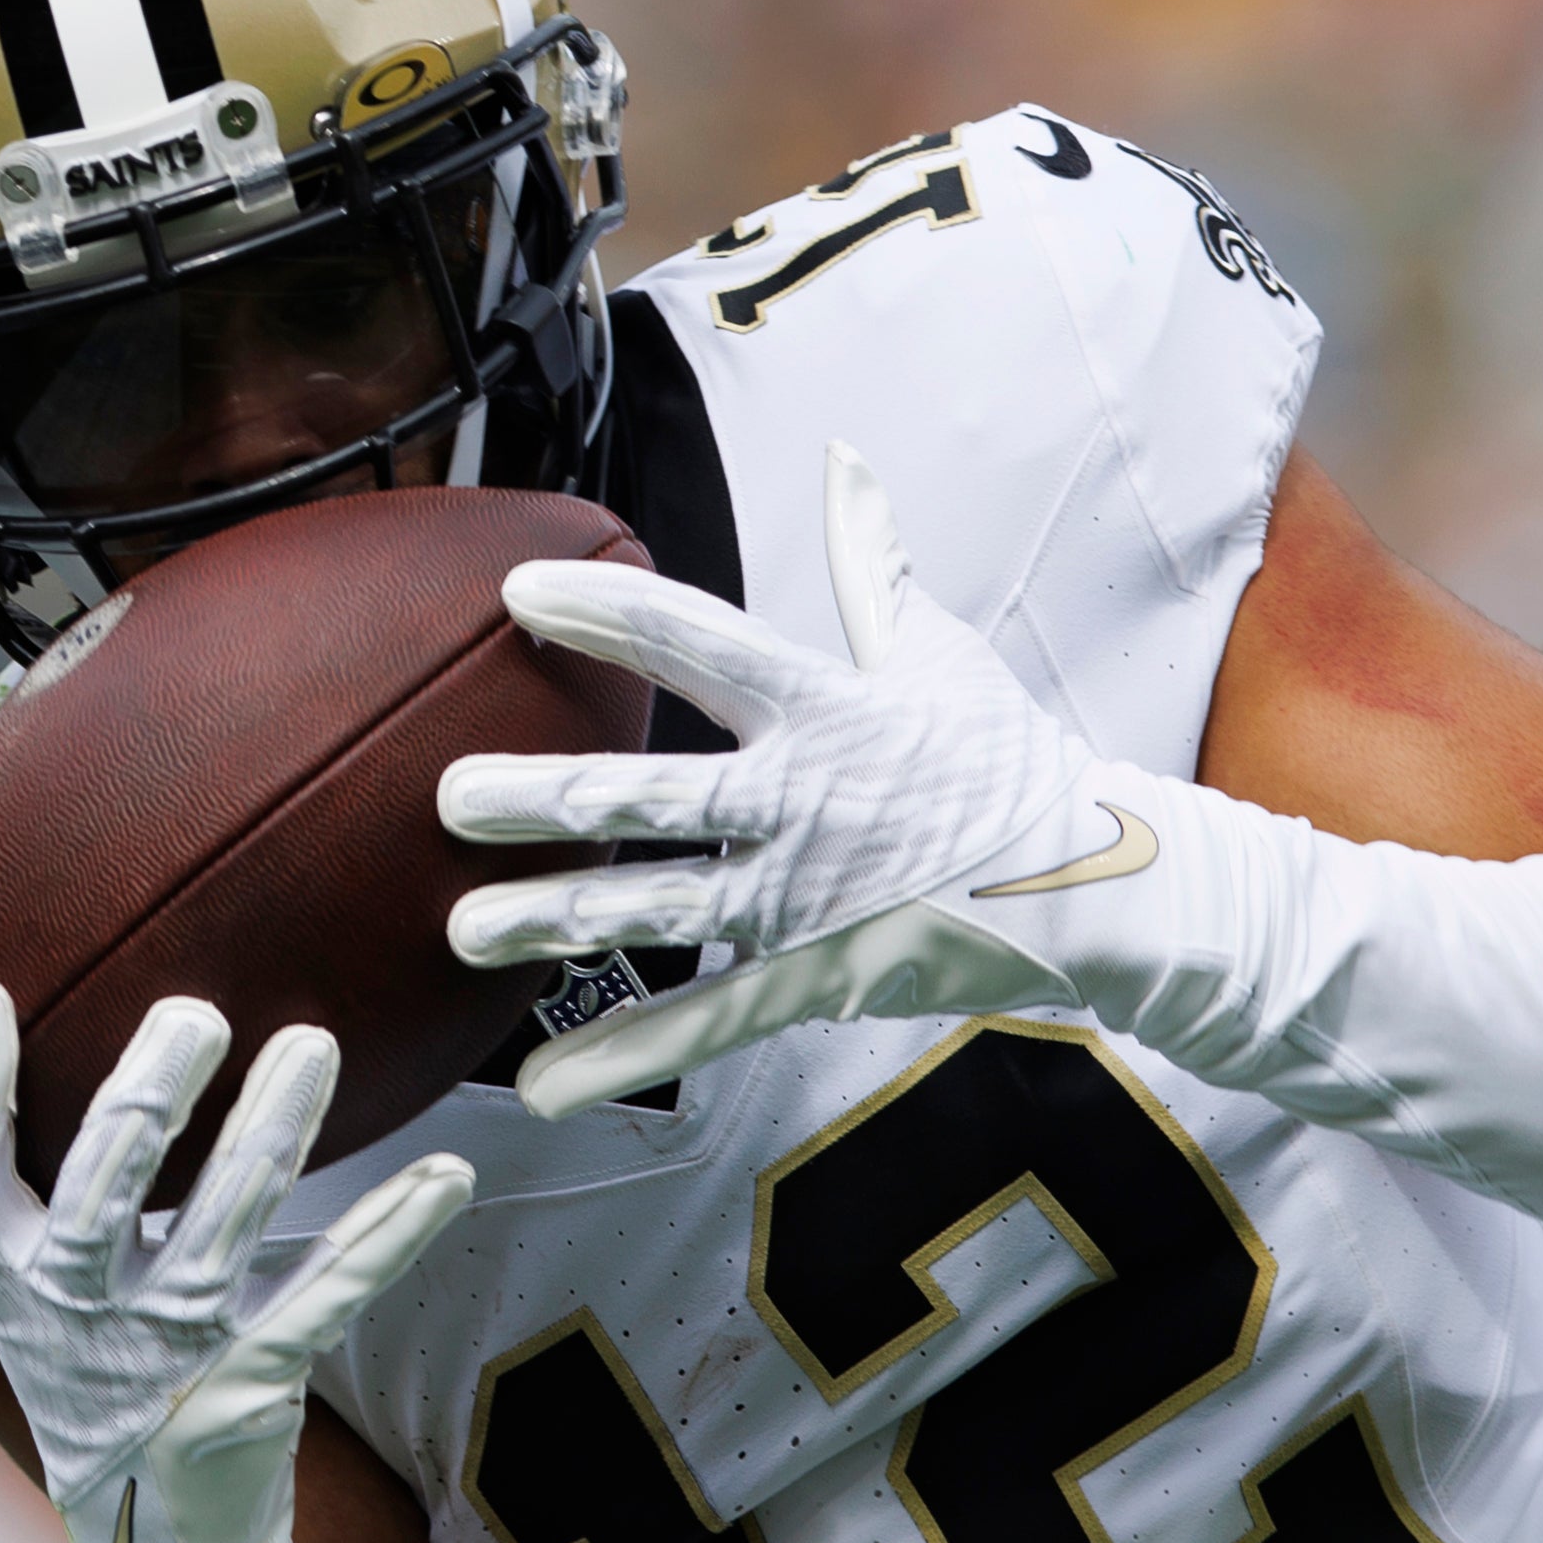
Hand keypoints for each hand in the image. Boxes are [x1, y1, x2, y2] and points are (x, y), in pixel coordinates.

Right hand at [0, 979, 472, 1542]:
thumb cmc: (102, 1377)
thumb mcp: (35, 1299)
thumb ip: (27, 1191)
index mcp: (14, 1282)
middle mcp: (78, 1316)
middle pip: (99, 1196)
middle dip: (146, 1103)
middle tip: (196, 1015)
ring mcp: (169, 1354)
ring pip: (220, 1230)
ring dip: (272, 1133)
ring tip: (314, 1046)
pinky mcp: (252, 1385)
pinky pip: (328, 1294)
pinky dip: (390, 1233)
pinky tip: (445, 1175)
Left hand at [442, 441, 1105, 1116]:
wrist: (1091, 882)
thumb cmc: (1004, 762)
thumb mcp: (939, 651)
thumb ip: (871, 562)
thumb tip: (847, 462)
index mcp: (824, 705)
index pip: (697, 640)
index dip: (606, 613)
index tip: (518, 591)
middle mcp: (801, 799)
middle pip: (649, 794)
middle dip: (540, 797)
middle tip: (451, 797)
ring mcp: (802, 897)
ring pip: (657, 909)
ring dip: (553, 920)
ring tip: (464, 927)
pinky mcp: (813, 976)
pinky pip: (704, 1022)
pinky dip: (623, 1052)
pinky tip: (545, 1080)